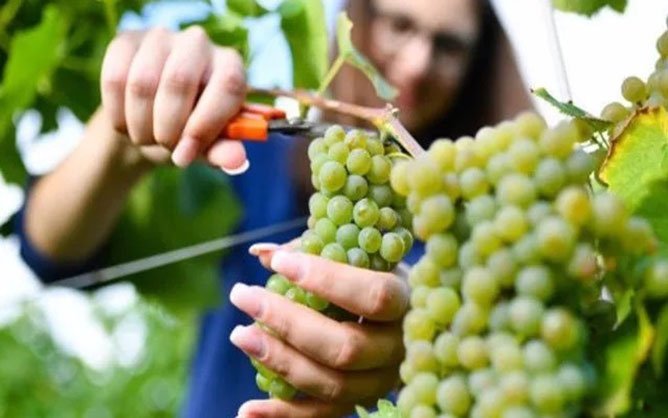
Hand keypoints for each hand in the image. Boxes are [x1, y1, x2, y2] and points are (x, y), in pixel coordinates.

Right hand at [100, 26, 247, 171]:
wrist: (146, 124)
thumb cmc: (186, 134)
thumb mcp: (206, 148)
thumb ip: (222, 152)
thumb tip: (236, 160)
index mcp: (230, 66)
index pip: (228, 85)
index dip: (206, 124)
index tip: (186, 154)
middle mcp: (199, 42)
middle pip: (179, 80)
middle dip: (168, 128)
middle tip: (166, 147)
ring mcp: (160, 37)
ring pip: (142, 84)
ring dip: (141, 126)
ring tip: (148, 139)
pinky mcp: (125, 40)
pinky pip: (115, 80)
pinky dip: (118, 115)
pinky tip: (126, 125)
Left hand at [230, 247, 409, 417]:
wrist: (401, 318)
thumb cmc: (372, 276)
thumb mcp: (357, 256)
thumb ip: (314, 249)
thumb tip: (261, 254)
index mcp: (407, 303)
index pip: (373, 296)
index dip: (326, 280)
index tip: (280, 264)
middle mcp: (400, 349)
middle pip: (345, 347)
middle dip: (287, 322)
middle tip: (242, 295)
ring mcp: (381, 383)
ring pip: (331, 384)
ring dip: (278, 361)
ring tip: (239, 334)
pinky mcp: (360, 403)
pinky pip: (321, 415)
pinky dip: (280, 415)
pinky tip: (244, 410)